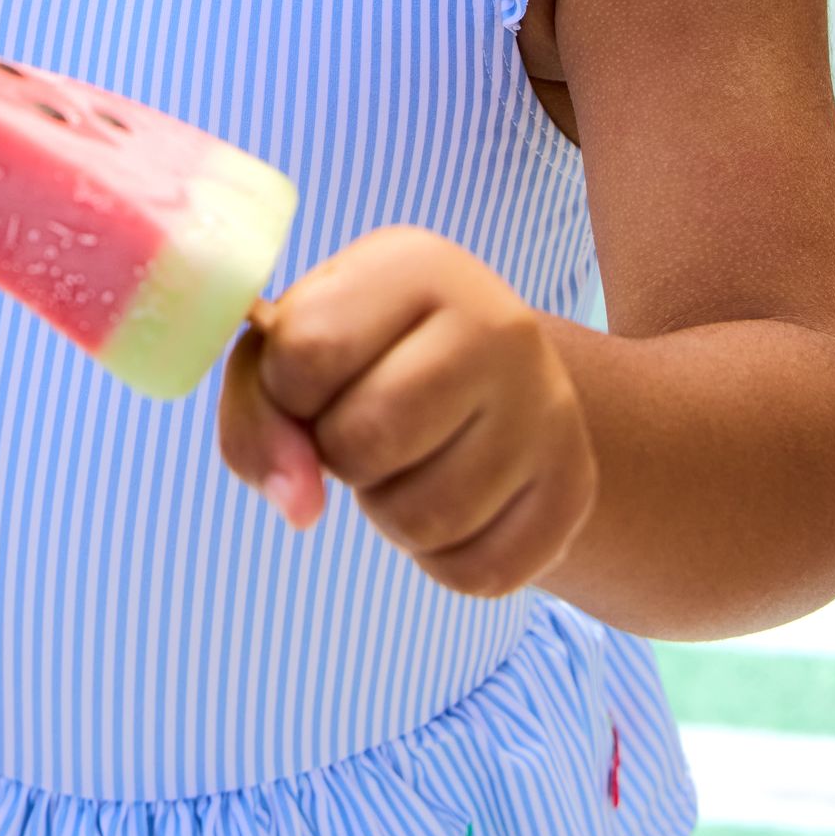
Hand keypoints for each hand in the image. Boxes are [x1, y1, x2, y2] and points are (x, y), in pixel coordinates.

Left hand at [218, 225, 597, 597]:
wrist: (491, 378)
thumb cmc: (367, 356)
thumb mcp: (295, 350)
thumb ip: (259, 415)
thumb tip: (299, 506)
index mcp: (416, 263)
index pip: (307, 350)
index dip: (288, 389)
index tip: (315, 380)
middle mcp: (499, 321)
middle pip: (367, 438)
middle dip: (339, 454)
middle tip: (363, 429)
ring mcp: (548, 406)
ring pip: (422, 517)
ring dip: (388, 511)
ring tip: (408, 462)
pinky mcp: (574, 487)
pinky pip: (474, 572)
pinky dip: (439, 559)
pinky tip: (451, 503)